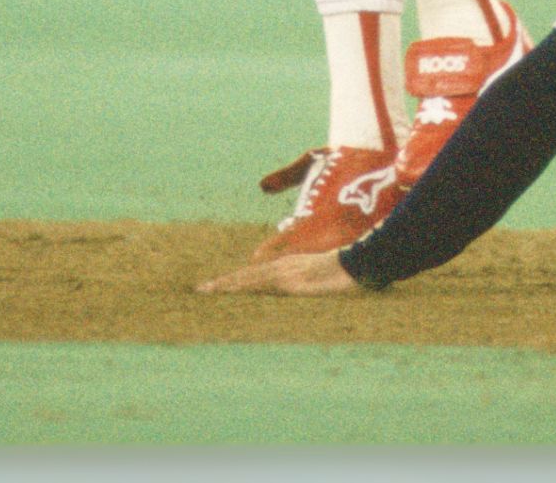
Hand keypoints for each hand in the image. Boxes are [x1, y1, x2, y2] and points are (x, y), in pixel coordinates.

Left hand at [196, 250, 359, 296]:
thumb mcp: (320, 281)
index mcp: (287, 268)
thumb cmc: (342, 273)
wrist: (355, 265)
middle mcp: (282, 267)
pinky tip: (232, 291)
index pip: (256, 274)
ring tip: (207, 290)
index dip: (237, 280)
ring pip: (249, 279)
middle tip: (200, 289)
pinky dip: (244, 287)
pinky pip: (262, 285)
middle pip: (246, 275)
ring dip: (227, 285)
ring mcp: (284, 273)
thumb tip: (300, 291)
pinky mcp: (289, 282)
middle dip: (223, 283)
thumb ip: (307, 284)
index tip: (218, 286)